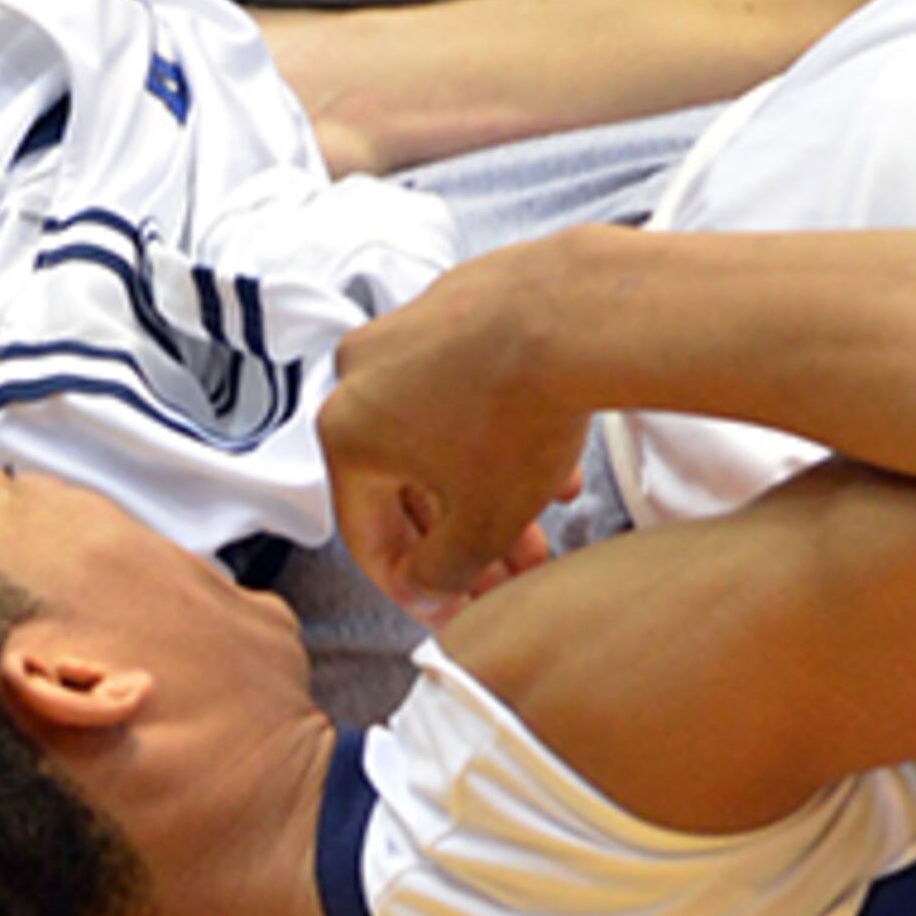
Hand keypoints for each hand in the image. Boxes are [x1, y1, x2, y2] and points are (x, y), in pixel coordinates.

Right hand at [322, 257, 590, 608]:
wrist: (570, 314)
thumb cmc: (517, 415)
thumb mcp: (481, 524)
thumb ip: (443, 571)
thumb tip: (430, 583)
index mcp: (345, 432)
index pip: (366, 535)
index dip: (413, 588)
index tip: (453, 608)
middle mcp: (360, 376)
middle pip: (405, 485)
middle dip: (460, 540)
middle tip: (505, 576)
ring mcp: (405, 333)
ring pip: (438, 438)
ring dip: (483, 492)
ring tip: (539, 528)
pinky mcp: (453, 306)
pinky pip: (465, 390)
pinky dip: (497, 435)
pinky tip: (549, 466)